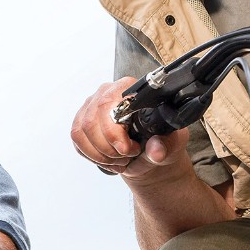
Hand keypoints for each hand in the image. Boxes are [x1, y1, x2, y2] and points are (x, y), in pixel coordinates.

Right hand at [71, 77, 189, 176]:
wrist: (147, 155)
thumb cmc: (159, 141)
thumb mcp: (172, 143)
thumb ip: (166, 144)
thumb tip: (155, 150)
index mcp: (129, 90)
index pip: (109, 104)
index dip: (114, 131)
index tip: (127, 149)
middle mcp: (107, 93)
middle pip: (92, 119)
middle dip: (108, 146)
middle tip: (127, 155)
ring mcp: (91, 107)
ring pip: (81, 131)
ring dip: (101, 153)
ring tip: (119, 159)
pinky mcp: (81, 122)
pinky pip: (77, 141)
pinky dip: (93, 156)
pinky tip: (109, 159)